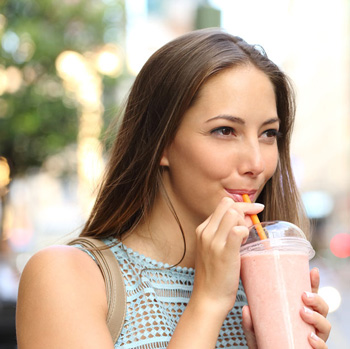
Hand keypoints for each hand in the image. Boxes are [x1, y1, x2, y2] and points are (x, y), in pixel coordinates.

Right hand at [191, 197, 263, 314]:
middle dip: (244, 210)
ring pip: (233, 213)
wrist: (208, 298)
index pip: (223, 204)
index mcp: (202, 229)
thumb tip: (246, 218)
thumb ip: (225, 232)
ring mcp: (213, 242)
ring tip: (244, 239)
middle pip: (228, 204)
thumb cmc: (215, 275)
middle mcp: (205, 232)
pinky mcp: (224, 252)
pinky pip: (238, 230)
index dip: (240, 205)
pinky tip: (245, 243)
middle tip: (250, 225)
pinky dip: (245, 232)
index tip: (252, 211)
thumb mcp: (214, 249)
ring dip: (244, 222)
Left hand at [242, 269, 331, 348]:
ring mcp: (313, 336)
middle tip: (304, 295)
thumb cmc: (263, 340)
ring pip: (325, 325)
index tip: (313, 271)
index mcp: (297, 310)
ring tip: (303, 312)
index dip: (314, 282)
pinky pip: (323, 347)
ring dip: (317, 317)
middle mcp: (309, 322)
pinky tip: (310, 338)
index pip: (310, 294)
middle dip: (316, 299)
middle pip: (322, 307)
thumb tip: (246, 309)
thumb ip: (250, 320)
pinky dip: (319, 343)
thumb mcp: (255, 328)